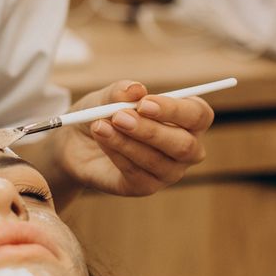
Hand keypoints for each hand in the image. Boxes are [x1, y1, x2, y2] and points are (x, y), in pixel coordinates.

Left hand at [57, 79, 212, 196]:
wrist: (78, 142)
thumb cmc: (103, 113)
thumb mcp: (106, 97)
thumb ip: (120, 92)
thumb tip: (136, 89)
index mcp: (187, 119)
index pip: (198, 115)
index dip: (174, 109)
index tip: (144, 103)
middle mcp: (186, 148)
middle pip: (184, 145)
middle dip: (151, 130)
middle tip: (119, 116)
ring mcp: (168, 171)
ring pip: (158, 161)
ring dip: (127, 142)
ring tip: (100, 126)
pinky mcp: (146, 187)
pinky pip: (137, 174)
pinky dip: (117, 154)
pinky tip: (102, 139)